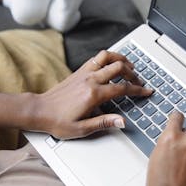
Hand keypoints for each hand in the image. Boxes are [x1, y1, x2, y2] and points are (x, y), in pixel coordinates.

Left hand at [28, 50, 152, 138]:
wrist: (38, 110)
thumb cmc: (57, 121)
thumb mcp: (82, 129)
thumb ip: (104, 123)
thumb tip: (123, 122)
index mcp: (93, 94)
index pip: (122, 88)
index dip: (138, 90)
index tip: (147, 91)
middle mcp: (90, 80)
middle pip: (118, 67)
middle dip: (133, 73)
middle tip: (139, 82)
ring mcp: (84, 73)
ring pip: (107, 57)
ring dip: (121, 59)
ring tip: (129, 66)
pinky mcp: (78, 72)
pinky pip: (97, 58)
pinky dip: (108, 58)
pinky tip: (112, 65)